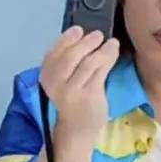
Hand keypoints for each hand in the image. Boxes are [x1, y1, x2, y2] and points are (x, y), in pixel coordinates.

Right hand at [39, 26, 119, 143]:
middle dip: (85, 42)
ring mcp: (72, 91)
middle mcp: (56, 84)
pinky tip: (114, 51)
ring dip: (101, 49)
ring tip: (111, 42)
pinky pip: (100, 71)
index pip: (53, 53)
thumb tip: (84, 37)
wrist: (76, 131)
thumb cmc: (72, 103)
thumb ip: (68, 63)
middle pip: (70, 56)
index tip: (78, 30)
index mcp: (46, 78)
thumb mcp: (63, 82)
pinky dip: (108, 57)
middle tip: (98, 34)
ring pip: (88, 62)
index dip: (65, 39)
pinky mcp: (89, 96)